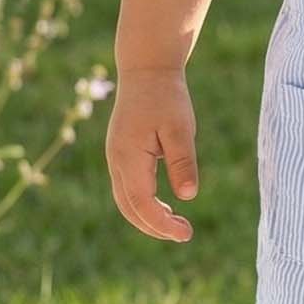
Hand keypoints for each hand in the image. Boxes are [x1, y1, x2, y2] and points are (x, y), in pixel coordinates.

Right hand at [105, 66, 198, 242]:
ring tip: (177, 224)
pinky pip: (127, 188)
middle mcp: (116, 161)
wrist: (146, 69)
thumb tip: (188, 196)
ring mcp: (115, 157)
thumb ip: (182, 162)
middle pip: (128, 209)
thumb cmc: (166, 96)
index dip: (162, 225)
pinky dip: (143, 203)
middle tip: (184, 234)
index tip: (186, 234)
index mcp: (128, 157)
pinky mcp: (120, 153)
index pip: (142, 205)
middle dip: (154, 227)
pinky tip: (164, 205)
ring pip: (125, 200)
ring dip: (148, 217)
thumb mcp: (180, 128)